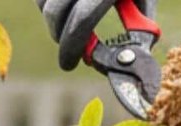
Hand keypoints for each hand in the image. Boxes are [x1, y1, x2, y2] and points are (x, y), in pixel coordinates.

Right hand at [36, 0, 154, 71]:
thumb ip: (137, 28)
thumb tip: (122, 60)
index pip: (81, 20)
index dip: (71, 48)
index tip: (68, 64)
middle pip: (53, 12)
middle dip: (60, 37)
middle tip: (71, 51)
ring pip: (43, 2)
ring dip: (54, 20)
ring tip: (73, 24)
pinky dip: (48, 5)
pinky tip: (65, 9)